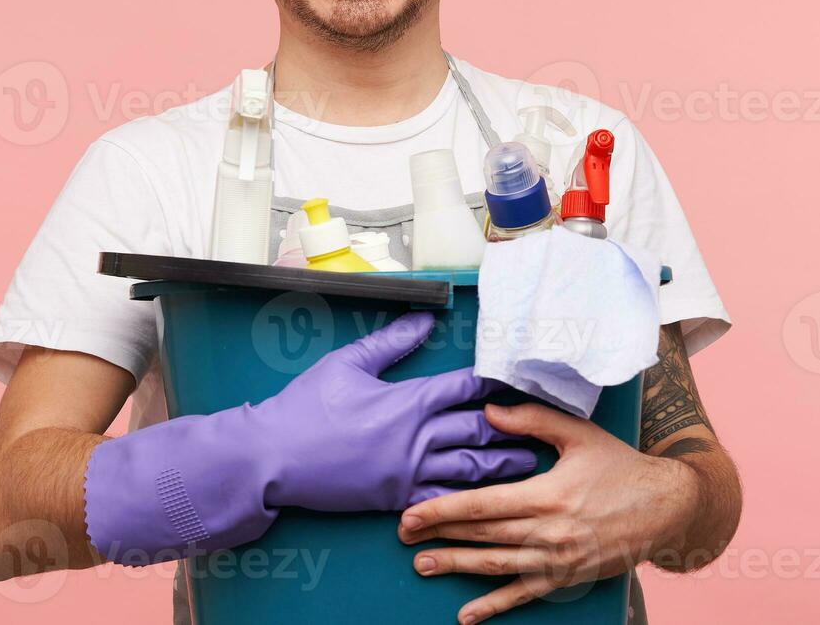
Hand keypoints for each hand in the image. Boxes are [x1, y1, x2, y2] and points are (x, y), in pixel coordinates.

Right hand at [257, 312, 538, 511]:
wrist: (275, 458)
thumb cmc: (306, 408)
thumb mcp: (347, 363)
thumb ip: (391, 342)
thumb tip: (425, 319)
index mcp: (408, 400)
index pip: (464, 386)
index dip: (495, 381)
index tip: (520, 377)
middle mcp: (416, 437)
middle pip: (479, 428)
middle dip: (514, 425)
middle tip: (545, 423)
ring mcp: (409, 472)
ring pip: (471, 468)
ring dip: (505, 463)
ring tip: (533, 461)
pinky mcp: (398, 498)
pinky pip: (445, 499)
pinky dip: (473, 498)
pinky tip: (494, 499)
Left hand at [396, 401, 699, 623]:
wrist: (667, 506)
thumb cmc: (620, 465)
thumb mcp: (578, 434)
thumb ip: (531, 420)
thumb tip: (487, 411)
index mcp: (548, 494)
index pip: (483, 504)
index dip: (444, 510)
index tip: (411, 513)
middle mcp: (550, 532)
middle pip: (483, 535)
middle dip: (440, 536)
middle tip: (403, 536)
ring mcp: (558, 560)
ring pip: (496, 566)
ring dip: (457, 567)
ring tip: (423, 566)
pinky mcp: (567, 578)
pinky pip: (524, 595)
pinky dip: (493, 606)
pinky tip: (466, 614)